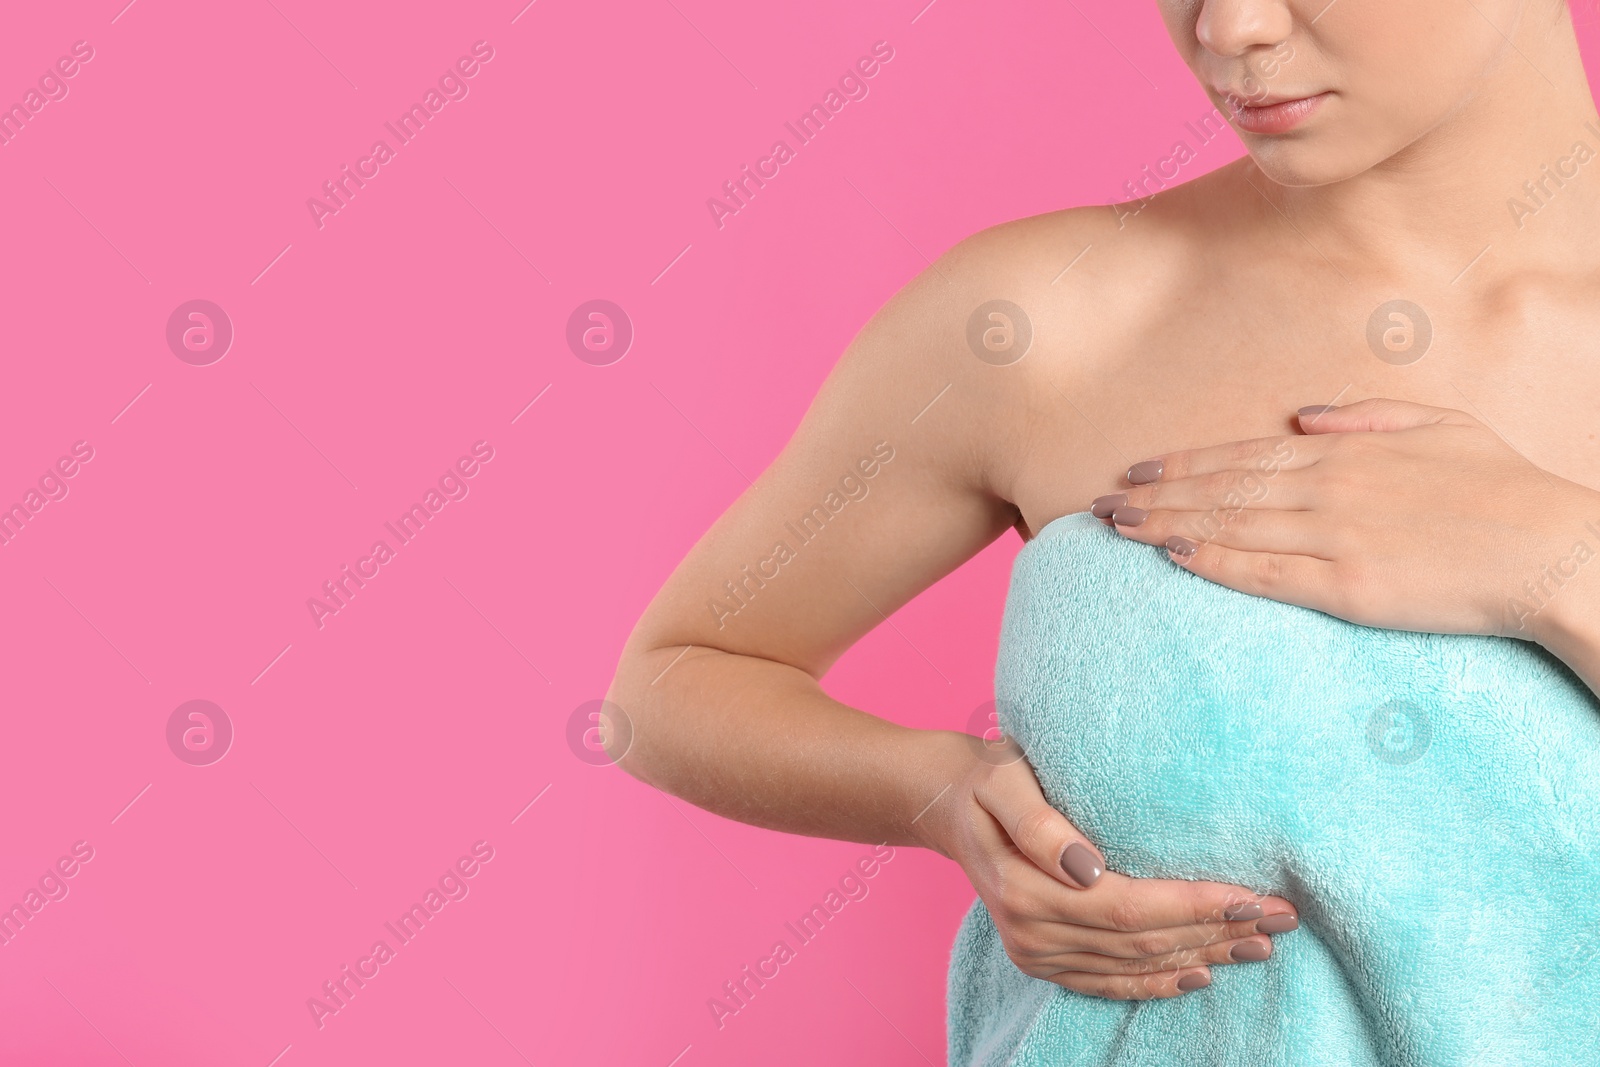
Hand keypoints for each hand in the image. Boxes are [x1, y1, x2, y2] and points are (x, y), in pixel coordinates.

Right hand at [916, 735, 1298, 998]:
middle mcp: (1032, 932)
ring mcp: (1036, 952)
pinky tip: (1201, 974)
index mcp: (1025, 889)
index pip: (1127, 907)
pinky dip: (1158, 983)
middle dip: (1215, 931)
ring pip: (1134, 966)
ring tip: (1260, 944)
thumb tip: (1088, 868)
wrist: (948, 804)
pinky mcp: (1043, 960)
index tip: (1251, 895)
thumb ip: (1041, 824)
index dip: (1192, 906)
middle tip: (1282, 918)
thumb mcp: (1003, 779)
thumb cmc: (988, 780)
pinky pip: (1109, 984)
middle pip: (1140, 942)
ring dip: (1202, 957)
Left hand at [1094, 398, 1599, 642]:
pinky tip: (1173, 556)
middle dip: (1155, 494)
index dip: (1183, 463)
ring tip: (1115, 528)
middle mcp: (1328, 488)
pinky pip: (1263, 573)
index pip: (1243, 455)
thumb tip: (1300, 416)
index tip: (1137, 469)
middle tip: (1098, 503)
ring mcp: (1334, 537)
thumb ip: (1366, 415)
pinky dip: (1213, 562)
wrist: (1554, 551)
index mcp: (1347, 451)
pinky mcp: (1347, 585)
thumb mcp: (1440, 424)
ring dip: (1165, 525)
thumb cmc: (1504, 488)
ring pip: (1228, 527)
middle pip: (1220, 490)